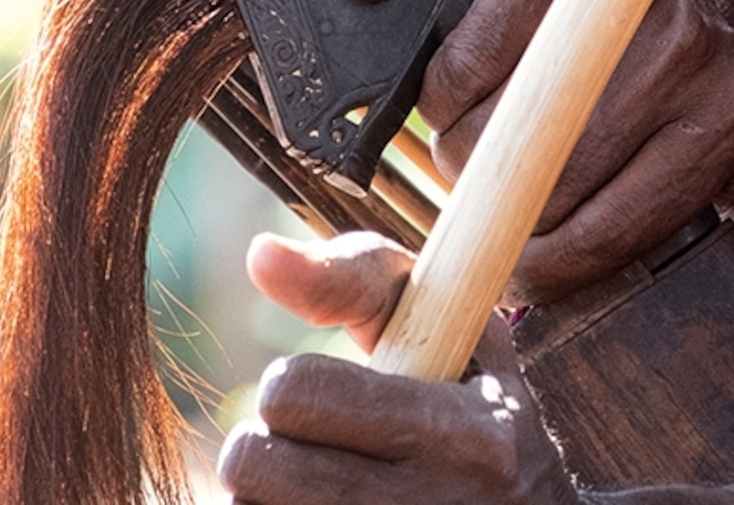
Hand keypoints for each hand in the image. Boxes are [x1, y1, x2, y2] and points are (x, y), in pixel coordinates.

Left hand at [217, 235, 575, 504]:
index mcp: (461, 432)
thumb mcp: (456, 334)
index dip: (293, 388)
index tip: (322, 398)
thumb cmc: (479, 417)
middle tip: (310, 449)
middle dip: (269, 447)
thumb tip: (260, 254)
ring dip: (269, 501)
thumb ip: (361, 278)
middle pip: (254, 465)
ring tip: (319, 491)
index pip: (295, 391)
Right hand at [420, 0, 733, 358]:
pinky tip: (479, 49)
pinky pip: (463, 75)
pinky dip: (446, 82)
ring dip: (464, 142)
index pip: (617, 240)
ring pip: (499, 141)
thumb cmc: (634, 53)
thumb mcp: (726, 151)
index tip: (528, 258)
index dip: (549, 264)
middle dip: (500, 197)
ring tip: (498, 102)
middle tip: (511, 157)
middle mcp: (697, 53)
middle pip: (548, 196)